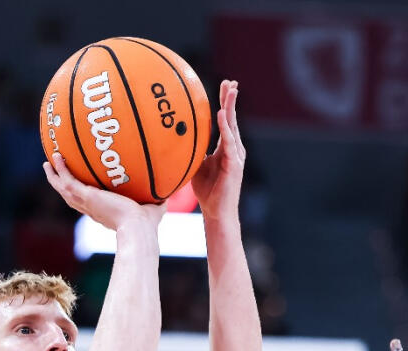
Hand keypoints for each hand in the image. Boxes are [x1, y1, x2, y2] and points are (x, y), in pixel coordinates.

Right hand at [44, 153, 165, 231]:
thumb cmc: (147, 224)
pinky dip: (60, 170)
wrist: (138, 228)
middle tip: (54, 170)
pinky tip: (56, 157)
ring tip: (48, 162)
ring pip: (63, 188)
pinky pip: (67, 180)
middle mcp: (91, 208)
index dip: (81, 193)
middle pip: (69, 195)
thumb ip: (159, 200)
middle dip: (61, 183)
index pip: (88, 202)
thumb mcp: (154, 208)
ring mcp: (86, 203)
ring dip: (55, 175)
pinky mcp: (85, 196)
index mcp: (102, 211)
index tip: (79, 185)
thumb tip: (170, 194)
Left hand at [190, 80, 244, 222]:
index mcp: (225, 147)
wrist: (216, 212)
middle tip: (231, 82)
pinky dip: (226, 128)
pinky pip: (229, 142)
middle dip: (231, 99)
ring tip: (231, 92)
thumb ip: (190, 150)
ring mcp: (236, 155)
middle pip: (232, 118)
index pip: (225, 121)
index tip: (224, 86)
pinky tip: (222, 115)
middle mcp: (233, 148)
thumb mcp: (194, 164)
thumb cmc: (206, 190)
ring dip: (231, 108)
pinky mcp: (234, 164)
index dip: (225, 103)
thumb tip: (172, 137)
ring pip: (233, 126)